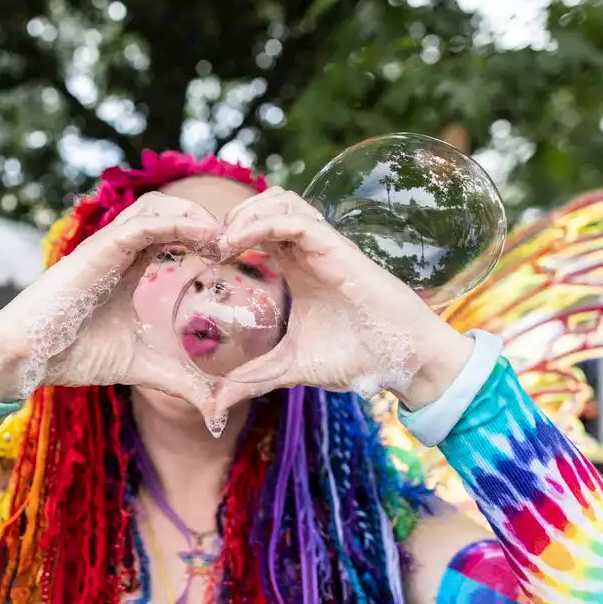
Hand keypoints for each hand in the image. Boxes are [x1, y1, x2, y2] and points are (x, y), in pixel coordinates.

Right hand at [0, 192, 222, 405]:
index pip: (174, 234)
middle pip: (169, 211)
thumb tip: (216, 408)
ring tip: (223, 235)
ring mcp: (107, 247)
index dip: (207, 237)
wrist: (26, 357)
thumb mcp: (142, 367)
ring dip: (194, 214)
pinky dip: (174, 223)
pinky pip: (140, 225)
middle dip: (206, 219)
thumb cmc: (73, 355)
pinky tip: (203, 235)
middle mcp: (120, 250)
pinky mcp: (96, 251)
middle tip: (238, 241)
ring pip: (155, 207)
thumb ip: (179, 380)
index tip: (237, 257)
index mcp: (130, 267)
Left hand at [213, 188, 472, 415]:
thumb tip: (216, 403)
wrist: (404, 361)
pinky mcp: (338, 250)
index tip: (199, 257)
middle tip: (205, 244)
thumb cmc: (357, 357)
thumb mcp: (292, 366)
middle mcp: (309, 250)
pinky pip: (295, 220)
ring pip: (280, 200)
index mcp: (297, 267)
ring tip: (220, 241)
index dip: (227, 233)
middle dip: (231, 214)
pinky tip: (236, 243)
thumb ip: (254, 377)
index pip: (258, 228)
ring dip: (244, 212)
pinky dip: (262, 224)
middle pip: (266, 203)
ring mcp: (325, 246)